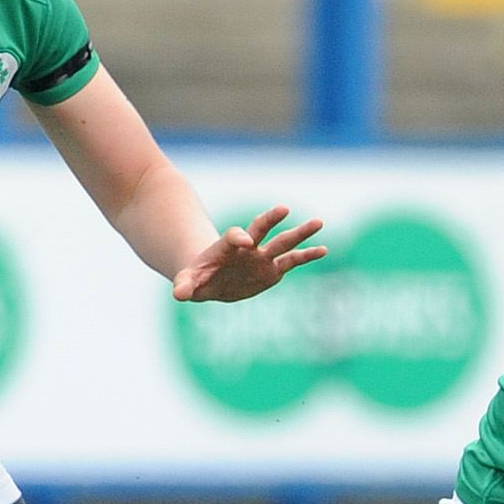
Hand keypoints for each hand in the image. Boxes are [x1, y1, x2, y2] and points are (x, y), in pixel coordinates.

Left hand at [174, 206, 327, 302]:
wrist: (211, 278)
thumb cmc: (198, 277)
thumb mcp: (188, 281)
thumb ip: (185, 284)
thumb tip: (179, 294)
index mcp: (226, 247)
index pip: (234, 236)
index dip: (238, 236)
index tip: (246, 241)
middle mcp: (248, 248)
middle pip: (261, 229)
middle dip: (272, 220)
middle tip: (284, 209)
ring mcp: (262, 258)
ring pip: (283, 242)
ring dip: (300, 233)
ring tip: (319, 222)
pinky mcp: (273, 270)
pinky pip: (293, 261)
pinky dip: (307, 255)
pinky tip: (324, 250)